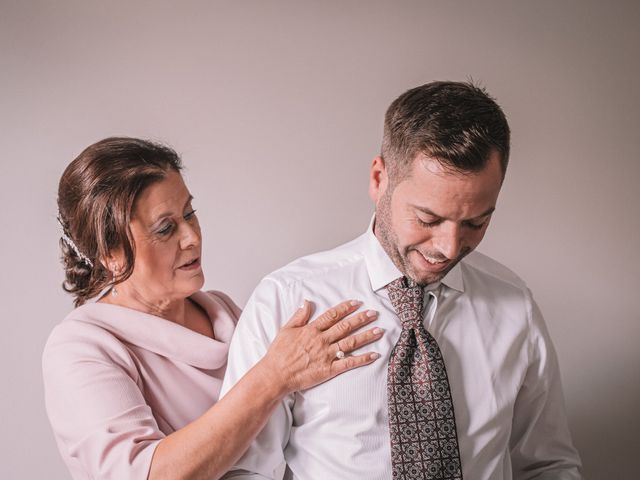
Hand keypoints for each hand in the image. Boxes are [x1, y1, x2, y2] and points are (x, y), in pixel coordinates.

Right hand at [259, 300, 383, 394]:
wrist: (276, 374)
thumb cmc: (278, 353)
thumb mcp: (286, 329)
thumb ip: (299, 316)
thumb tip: (307, 302)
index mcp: (311, 330)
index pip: (332, 315)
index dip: (345, 308)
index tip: (357, 303)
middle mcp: (321, 340)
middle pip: (345, 327)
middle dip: (361, 319)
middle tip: (374, 313)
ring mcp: (326, 355)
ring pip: (350, 343)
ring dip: (366, 336)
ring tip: (379, 330)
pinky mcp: (329, 369)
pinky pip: (349, 363)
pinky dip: (362, 359)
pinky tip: (374, 355)